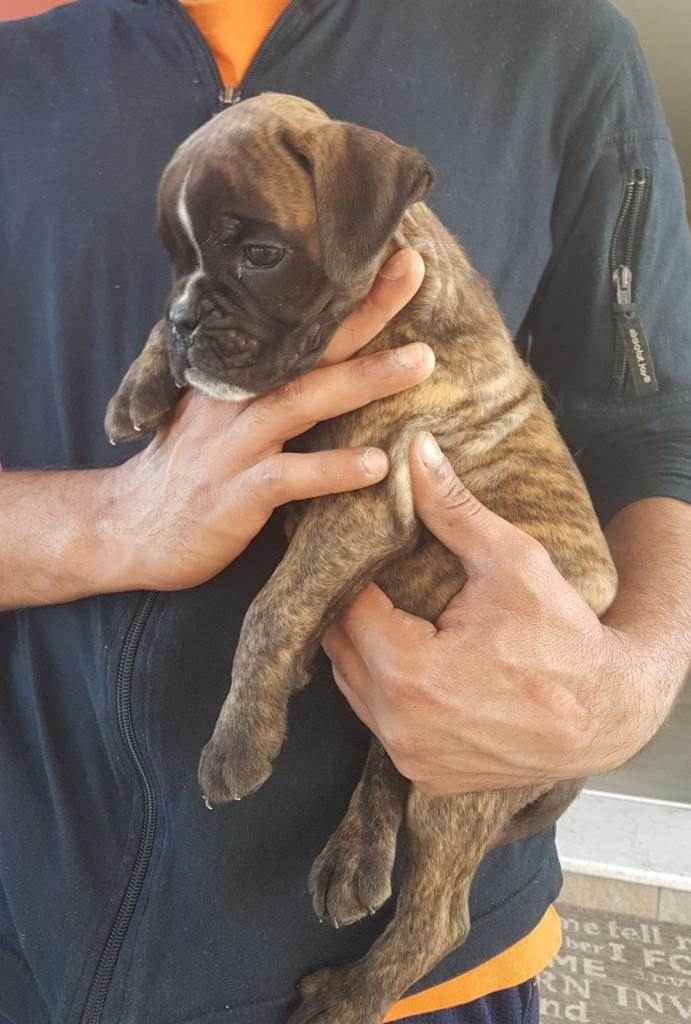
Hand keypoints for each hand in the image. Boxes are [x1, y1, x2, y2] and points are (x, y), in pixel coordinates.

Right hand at [107, 249, 432, 591]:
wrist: (130, 528)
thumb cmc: (188, 469)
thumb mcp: (218, 414)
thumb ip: (261, 384)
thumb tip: (323, 359)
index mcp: (236, 376)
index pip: (294, 324)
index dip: (343, 290)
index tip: (392, 254)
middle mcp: (236, 398)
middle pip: (306, 346)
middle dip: (363, 310)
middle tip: (413, 270)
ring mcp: (235, 444)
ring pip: (303, 401)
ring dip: (364, 379)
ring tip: (421, 362)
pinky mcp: (236, 493)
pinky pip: (290, 477)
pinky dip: (333, 470)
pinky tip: (376, 465)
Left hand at [323, 432, 648, 796]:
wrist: (606, 714)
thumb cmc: (563, 636)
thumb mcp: (512, 562)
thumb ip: (452, 508)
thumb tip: (416, 449)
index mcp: (411, 673)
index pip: (346, 607)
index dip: (345, 569)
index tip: (350, 541)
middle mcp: (399, 724)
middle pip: (340, 648)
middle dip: (348, 605)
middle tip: (360, 569)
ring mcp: (409, 756)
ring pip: (352, 686)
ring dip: (359, 647)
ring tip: (375, 606)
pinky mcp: (422, 774)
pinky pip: (377, 719)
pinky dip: (380, 687)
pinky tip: (399, 655)